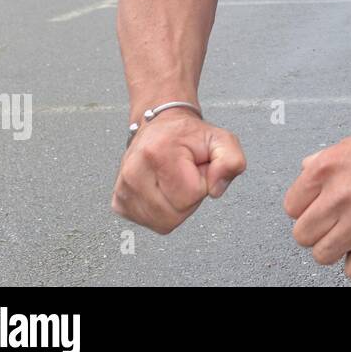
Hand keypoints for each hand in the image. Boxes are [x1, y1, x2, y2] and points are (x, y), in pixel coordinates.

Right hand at [110, 109, 246, 233]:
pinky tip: (161, 190)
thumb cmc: (190, 137)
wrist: (161, 128)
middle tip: (185, 175)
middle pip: (174, 215)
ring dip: (175, 207)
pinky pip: (150, 223)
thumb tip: (216, 190)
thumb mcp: (221, 140)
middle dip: (188, 198)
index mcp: (158, 153)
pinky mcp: (119, 202)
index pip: (189, 195)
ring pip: (162, 223)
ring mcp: (123, 189)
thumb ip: (231, 161)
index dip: (201, 184)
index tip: (195, 167)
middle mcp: (134, 172)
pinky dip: (160, 212)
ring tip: (174, 181)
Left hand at [285, 130, 350, 279]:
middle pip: (303, 235)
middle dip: (317, 232)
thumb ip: (321, 159)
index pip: (291, 207)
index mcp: (326, 170)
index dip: (304, 211)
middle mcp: (339, 194)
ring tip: (349, 237)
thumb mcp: (349, 145)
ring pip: (323, 255)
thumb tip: (304, 170)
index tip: (316, 211)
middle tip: (332, 225)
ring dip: (336, 249)